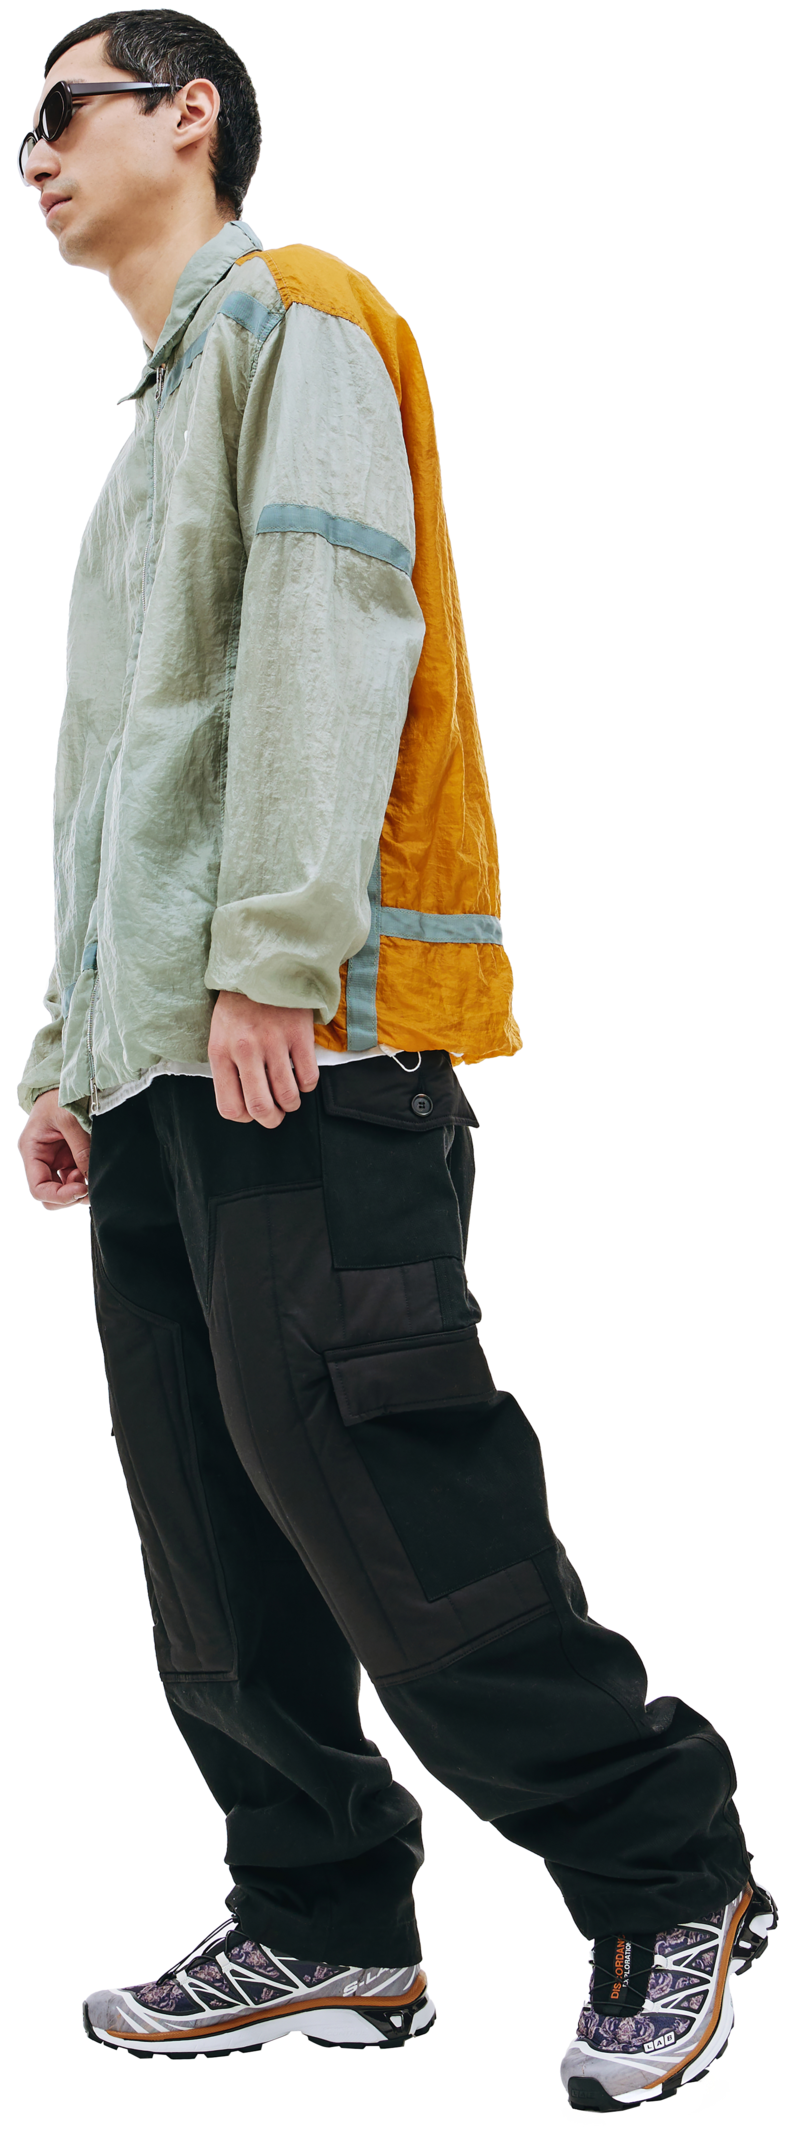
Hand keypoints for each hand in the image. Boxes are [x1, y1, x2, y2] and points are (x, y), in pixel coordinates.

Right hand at [18, 1088, 90, 1208]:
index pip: (38, 1188)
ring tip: (94, 1175)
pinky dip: (87, 1179)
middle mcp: (41, 1160)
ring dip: (80, 1188)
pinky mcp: (70, 1158)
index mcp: (32, 1151)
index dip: (59, 1196)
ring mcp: (56, 1160)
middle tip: (90, 1187)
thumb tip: (91, 1177)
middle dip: (70, 1196)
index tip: (81, 1190)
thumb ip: (80, 1148)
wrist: (65, 1082)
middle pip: (50, 1195)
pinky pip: (77, 1177)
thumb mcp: (69, 1118)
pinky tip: (95, 1170)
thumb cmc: (59, 1095)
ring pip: (65, 1189)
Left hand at [208, 993, 319, 1127]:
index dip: (244, 1118)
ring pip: (288, 1096)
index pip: (229, 1107)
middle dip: (271, 1120)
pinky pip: (309, 1078)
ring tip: (290, 1096)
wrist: (262, 968)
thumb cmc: (239, 1008)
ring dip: (291, 1104)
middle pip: (260, 1108)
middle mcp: (245, 1050)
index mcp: (220, 1052)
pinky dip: (307, 1084)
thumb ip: (228, 1069)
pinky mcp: (299, 1035)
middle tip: (276, 1115)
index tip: (252, 1112)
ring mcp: (274, 1042)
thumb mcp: (220, 1036)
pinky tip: (301, 1074)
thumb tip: (245, 1106)